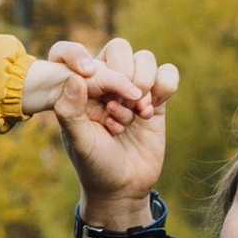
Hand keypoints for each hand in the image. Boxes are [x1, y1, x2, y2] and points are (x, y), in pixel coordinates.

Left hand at [48, 37, 176, 222]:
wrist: (123, 188)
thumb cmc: (94, 165)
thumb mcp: (79, 142)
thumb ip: (71, 111)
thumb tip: (74, 77)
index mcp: (81, 88)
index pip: (87, 56)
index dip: (91, 65)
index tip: (91, 79)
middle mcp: (107, 82)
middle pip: (120, 49)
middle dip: (121, 77)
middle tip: (117, 108)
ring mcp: (133, 89)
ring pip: (145, 58)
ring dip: (142, 85)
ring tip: (134, 115)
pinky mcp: (157, 99)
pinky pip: (167, 74)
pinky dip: (163, 87)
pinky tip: (150, 112)